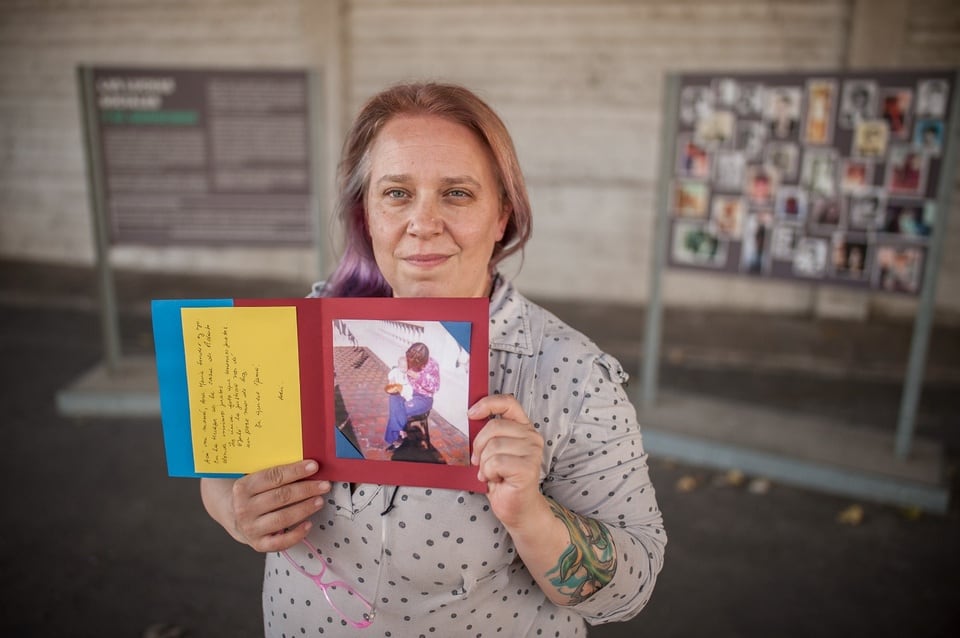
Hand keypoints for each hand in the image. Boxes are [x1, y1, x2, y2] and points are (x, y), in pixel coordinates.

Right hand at [230, 460, 330, 551]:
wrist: (234, 516)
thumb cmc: (252, 495)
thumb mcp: (256, 480)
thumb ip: (276, 474)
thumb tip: (307, 467)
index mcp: (243, 488)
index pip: (273, 476)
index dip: (296, 471)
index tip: (314, 466)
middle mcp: (244, 508)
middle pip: (280, 497)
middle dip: (306, 489)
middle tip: (323, 485)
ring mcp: (250, 528)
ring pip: (282, 518)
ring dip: (304, 508)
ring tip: (319, 501)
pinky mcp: (258, 544)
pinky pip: (280, 542)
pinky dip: (296, 534)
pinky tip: (309, 524)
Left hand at [468, 395, 545, 529]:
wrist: (517, 508)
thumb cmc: (504, 479)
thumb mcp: (494, 451)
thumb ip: (489, 434)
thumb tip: (471, 418)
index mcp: (523, 428)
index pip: (508, 403)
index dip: (488, 403)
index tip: (471, 414)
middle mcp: (531, 436)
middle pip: (494, 426)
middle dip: (479, 446)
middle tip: (479, 462)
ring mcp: (532, 452)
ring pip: (494, 446)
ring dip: (485, 464)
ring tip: (492, 474)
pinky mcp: (528, 467)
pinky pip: (496, 462)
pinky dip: (489, 473)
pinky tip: (496, 480)